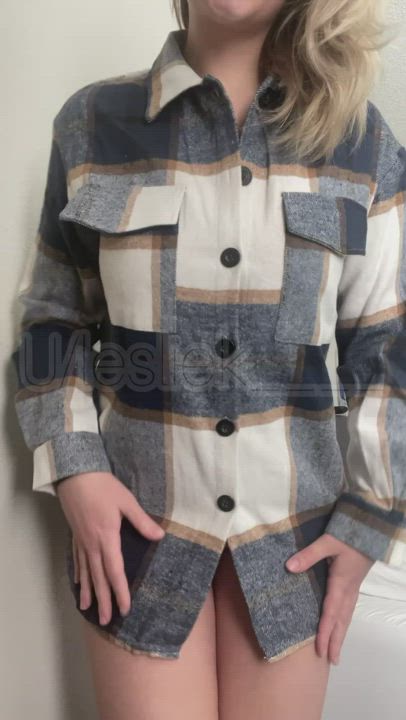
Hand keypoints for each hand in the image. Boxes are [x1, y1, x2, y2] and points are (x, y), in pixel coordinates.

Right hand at [56, 471, 164, 624]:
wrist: (75, 475)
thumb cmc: (103, 486)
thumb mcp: (126, 501)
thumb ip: (142, 521)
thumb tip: (159, 537)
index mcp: (107, 537)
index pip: (115, 571)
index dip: (121, 591)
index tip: (125, 609)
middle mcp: (92, 544)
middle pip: (99, 578)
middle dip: (104, 600)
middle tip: (108, 621)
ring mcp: (81, 541)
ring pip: (86, 572)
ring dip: (89, 592)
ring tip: (89, 611)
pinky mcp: (75, 535)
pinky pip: (77, 561)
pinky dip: (79, 575)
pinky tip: (79, 585)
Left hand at [285, 532, 374, 665]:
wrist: (370, 527)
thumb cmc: (349, 534)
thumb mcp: (327, 541)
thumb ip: (308, 554)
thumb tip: (289, 567)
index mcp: (341, 583)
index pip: (331, 613)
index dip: (325, 632)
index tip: (320, 650)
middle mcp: (348, 589)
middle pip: (341, 621)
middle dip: (336, 640)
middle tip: (331, 661)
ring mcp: (353, 587)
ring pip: (347, 616)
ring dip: (341, 633)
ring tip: (336, 650)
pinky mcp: (354, 582)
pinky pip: (349, 608)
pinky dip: (344, 621)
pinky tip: (340, 624)